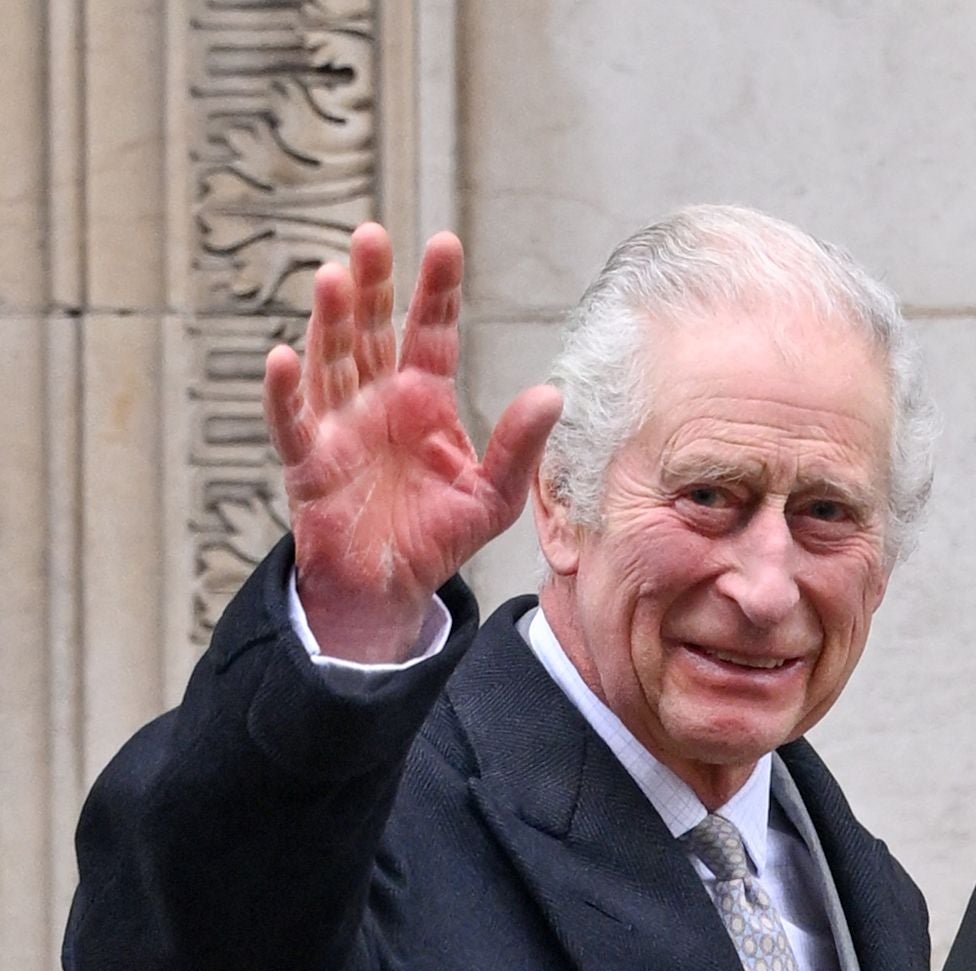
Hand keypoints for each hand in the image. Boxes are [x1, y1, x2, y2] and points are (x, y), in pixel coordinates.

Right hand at [263, 223, 562, 661]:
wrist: (392, 588)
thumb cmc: (438, 537)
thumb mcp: (493, 496)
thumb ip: (519, 447)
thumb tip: (553, 394)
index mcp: (423, 398)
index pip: (431, 331)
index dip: (437, 290)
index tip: (445, 243)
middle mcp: (377, 398)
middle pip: (372, 330)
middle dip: (373, 284)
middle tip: (372, 235)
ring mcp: (340, 425)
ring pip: (331, 362)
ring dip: (330, 321)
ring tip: (334, 277)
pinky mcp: (309, 462)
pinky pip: (292, 423)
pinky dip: (284, 394)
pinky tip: (282, 358)